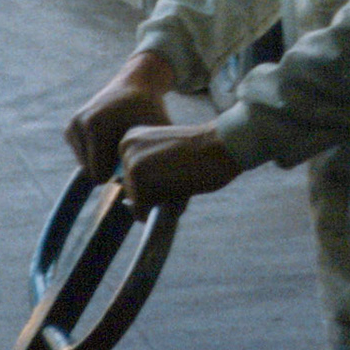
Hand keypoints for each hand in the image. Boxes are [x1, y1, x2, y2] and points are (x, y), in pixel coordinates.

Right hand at [65, 52, 176, 182]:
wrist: (135, 84)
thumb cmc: (151, 110)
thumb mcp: (159, 129)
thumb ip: (162, 154)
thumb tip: (165, 181)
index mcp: (96, 126)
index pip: (100, 174)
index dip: (120, 174)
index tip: (135, 160)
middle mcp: (80, 123)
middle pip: (92, 171)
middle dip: (110, 169)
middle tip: (129, 153)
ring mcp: (73, 125)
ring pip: (87, 166)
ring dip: (105, 161)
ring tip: (122, 145)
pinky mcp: (70, 128)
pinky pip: (83, 157)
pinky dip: (97, 154)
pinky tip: (113, 140)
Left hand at [118, 123, 241, 208]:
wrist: (223, 144)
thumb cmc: (204, 156)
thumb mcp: (168, 161)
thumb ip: (148, 180)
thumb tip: (128, 207)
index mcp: (132, 139)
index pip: (132, 180)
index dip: (159, 184)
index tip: (177, 165)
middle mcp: (126, 146)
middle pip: (133, 192)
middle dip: (159, 193)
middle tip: (182, 173)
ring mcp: (130, 160)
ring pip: (138, 202)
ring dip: (162, 201)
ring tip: (182, 178)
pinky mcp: (137, 175)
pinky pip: (142, 211)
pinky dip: (162, 210)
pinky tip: (180, 187)